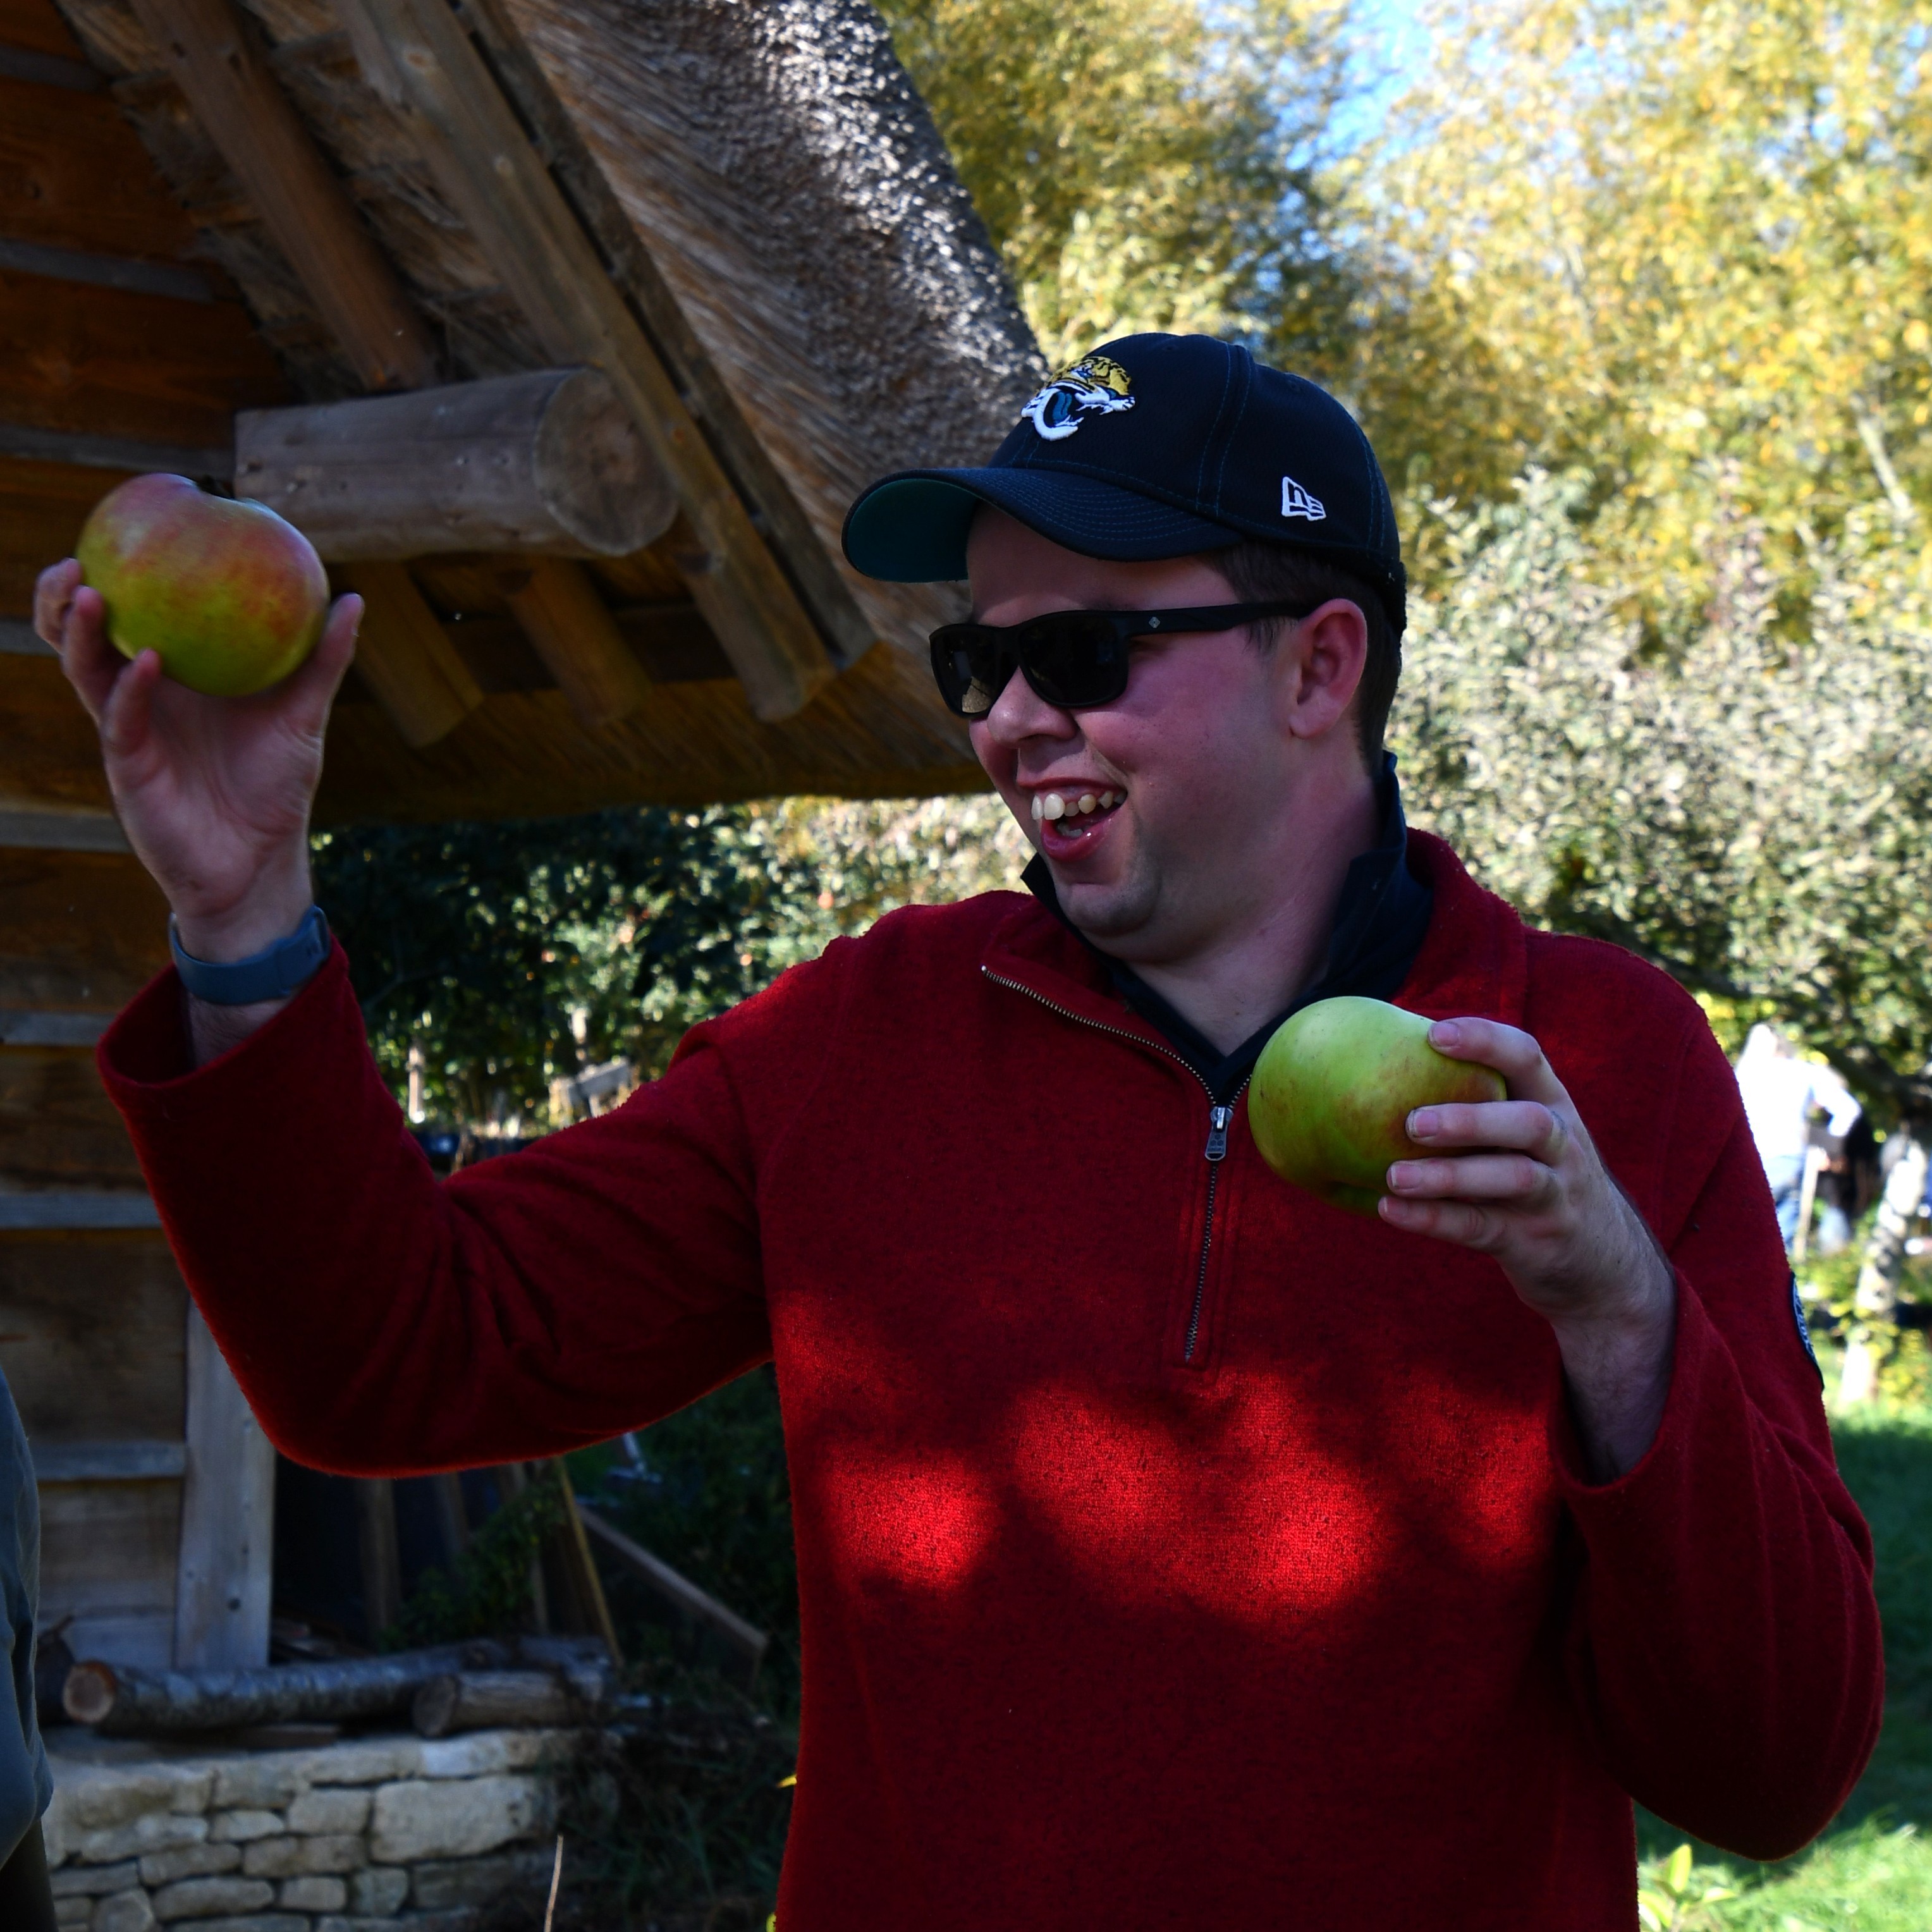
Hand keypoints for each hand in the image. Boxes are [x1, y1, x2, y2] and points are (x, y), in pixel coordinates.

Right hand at [35, 558, 359, 962]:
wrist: (259, 861)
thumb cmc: (275, 786)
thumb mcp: (304, 715)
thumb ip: (323, 661)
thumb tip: (353, 596)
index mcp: (173, 675)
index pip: (131, 614)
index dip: (114, 574)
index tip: (120, 529)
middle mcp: (140, 695)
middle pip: (83, 634)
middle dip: (66, 594)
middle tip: (76, 560)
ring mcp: (128, 728)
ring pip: (84, 670)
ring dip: (80, 630)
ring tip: (89, 591)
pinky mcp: (128, 765)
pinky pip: (121, 718)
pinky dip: (130, 688)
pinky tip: (147, 661)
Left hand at [1378, 1016, 1676, 1479]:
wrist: (1609, 1280)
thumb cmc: (1539, 1196)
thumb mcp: (1520, 1147)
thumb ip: (1469, 1114)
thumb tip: (1370, 1076)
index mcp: (1557, 1116)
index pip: (1530, 1062)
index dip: (1486, 1042)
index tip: (1432, 1028)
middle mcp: (1567, 1156)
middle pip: (1530, 1128)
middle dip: (1472, 1122)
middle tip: (1409, 1120)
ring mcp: (1563, 1208)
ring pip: (1513, 1186)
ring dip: (1451, 1180)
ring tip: (1392, 1178)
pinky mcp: (1546, 1253)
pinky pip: (1489, 1236)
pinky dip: (1438, 1223)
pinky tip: (1386, 1211)